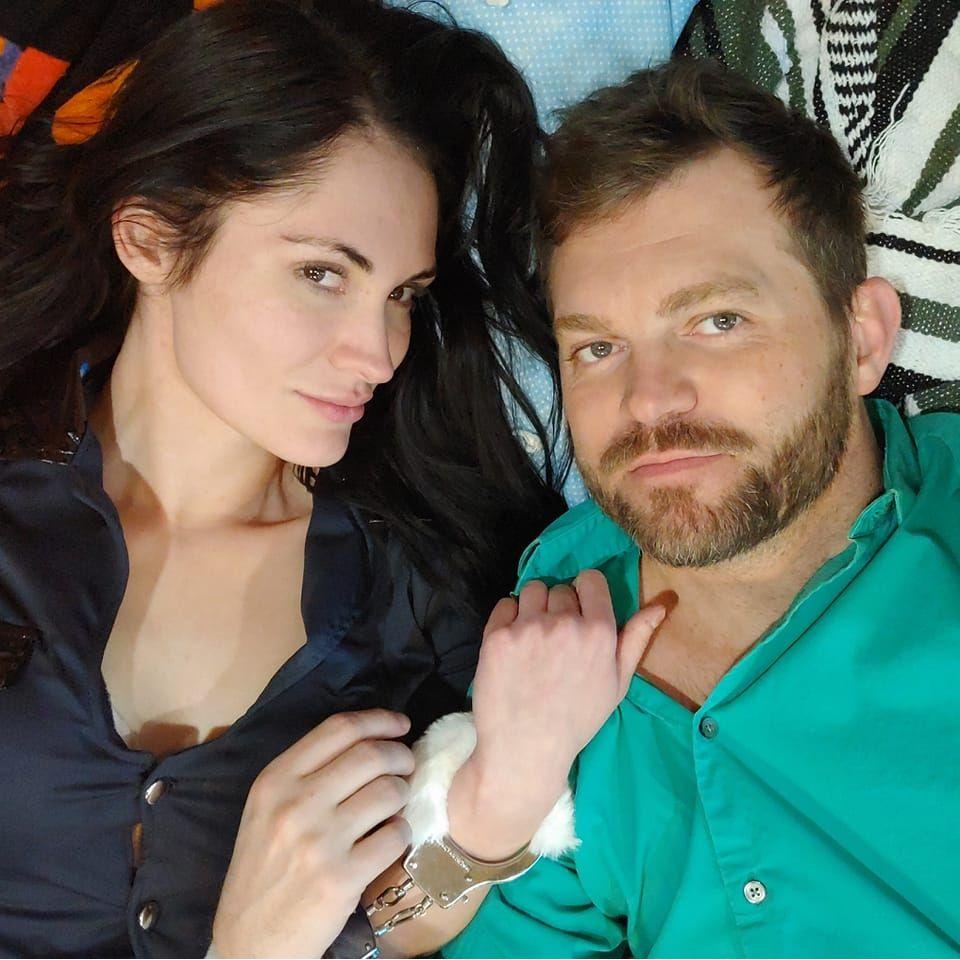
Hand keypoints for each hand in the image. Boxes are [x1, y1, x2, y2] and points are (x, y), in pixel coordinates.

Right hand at [212, 709, 413, 957]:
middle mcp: (296, 804)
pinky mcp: (342, 878)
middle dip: (400, 755)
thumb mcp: (267, 809)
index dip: (378, 720)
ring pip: (389, 791)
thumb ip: (307, 772)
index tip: (400, 724)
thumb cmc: (264, 868)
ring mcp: (319, 842)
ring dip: (403, 793)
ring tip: (395, 804)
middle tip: (405, 765)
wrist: (250, 942)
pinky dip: (401, 833)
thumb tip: (369, 740)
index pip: (339, 728)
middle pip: (371, 754)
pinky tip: (389, 839)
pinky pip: (395, 836)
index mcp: (275, 779)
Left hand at [448, 571, 665, 858]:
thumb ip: (637, 638)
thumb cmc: (577, 719)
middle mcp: (564, 623)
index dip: (585, 592)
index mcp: (599, 632)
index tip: (579, 612)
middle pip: (560, 588)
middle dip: (559, 607)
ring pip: (532, 590)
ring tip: (533, 639)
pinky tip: (513, 646)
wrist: (526, 749)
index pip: (591, 579)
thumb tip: (662, 603)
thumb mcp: (617, 683)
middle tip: (556, 640)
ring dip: (533, 607)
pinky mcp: (497, 636)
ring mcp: (528, 628)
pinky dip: (508, 619)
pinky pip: (505, 605)